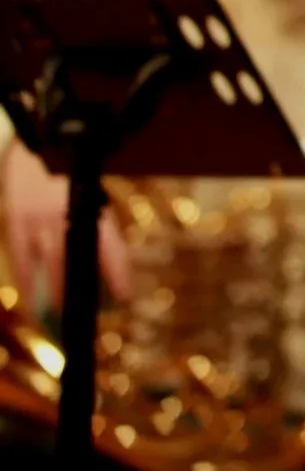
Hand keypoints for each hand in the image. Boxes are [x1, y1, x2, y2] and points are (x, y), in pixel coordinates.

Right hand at [2, 139, 131, 307]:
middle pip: (75, 256)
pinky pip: (19, 259)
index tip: (125, 297)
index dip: (117, 272)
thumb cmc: (70, 186)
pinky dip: (26, 284)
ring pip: (46, 261)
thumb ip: (99, 228)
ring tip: (62, 315)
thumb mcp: (92, 199)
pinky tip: (32, 303)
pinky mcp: (14, 223)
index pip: (108, 244)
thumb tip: (112, 270)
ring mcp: (36, 218)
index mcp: (90, 206)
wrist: (33, 155)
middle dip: (83, 287)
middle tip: (90, 315)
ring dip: (54, 290)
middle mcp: (64, 212)